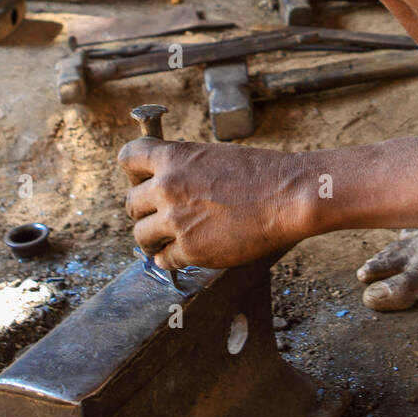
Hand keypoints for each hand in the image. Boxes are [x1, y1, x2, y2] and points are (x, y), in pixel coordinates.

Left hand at [118, 137, 309, 269]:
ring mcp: (176, 220)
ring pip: (140, 235)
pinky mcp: (190, 250)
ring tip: (167, 239)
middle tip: (161, 216)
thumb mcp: (215, 156)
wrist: (289, 197)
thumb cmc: (262, 173)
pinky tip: (184, 253)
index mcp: (174, 158)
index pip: (128, 158)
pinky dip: (171, 259)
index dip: (134, 172)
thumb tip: (169, 182)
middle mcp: (167, 188)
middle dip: (144, 210)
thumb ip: (186, 168)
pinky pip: (164, 260)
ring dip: (152, 238)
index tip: (143, 180)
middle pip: (131, 204)